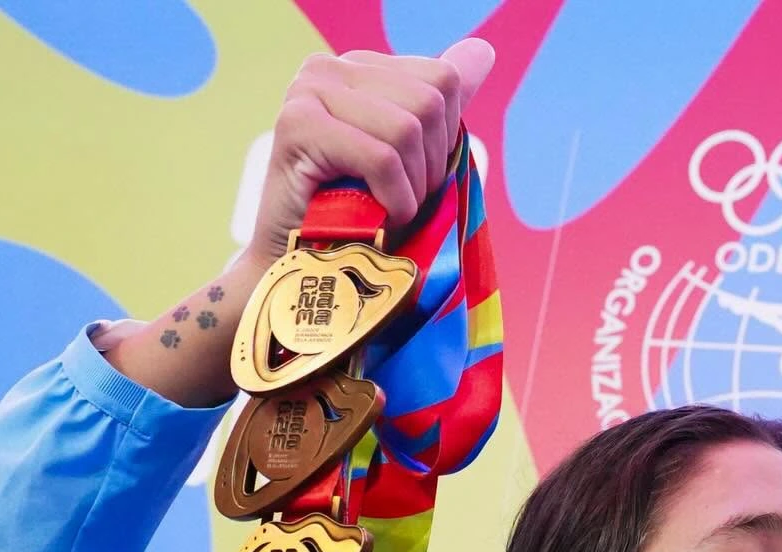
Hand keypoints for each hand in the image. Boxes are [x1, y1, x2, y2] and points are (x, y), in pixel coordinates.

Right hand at [243, 38, 494, 268]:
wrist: (301, 270)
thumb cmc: (359, 223)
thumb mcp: (410, 158)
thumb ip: (440, 106)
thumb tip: (483, 50)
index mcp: (359, 69)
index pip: (442, 80)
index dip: (444, 142)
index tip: (415, 180)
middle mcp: (329, 67)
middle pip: (429, 103)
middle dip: (429, 168)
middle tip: (399, 203)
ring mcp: (308, 91)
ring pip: (407, 129)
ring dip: (410, 189)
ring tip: (385, 212)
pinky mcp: (298, 125)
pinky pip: (381, 157)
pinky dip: (393, 199)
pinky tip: (376, 219)